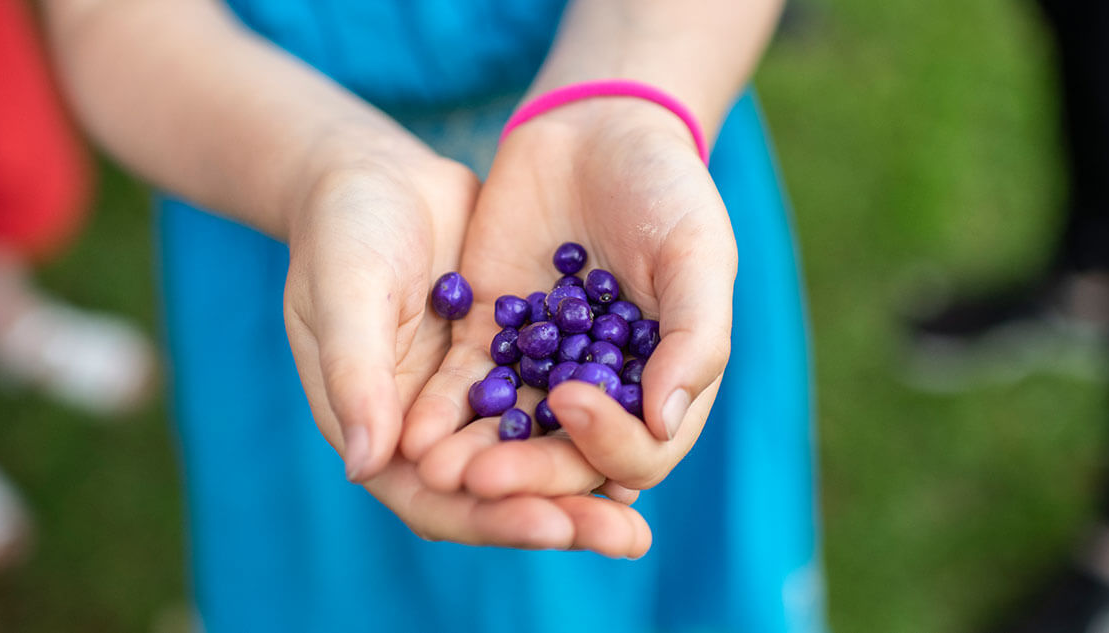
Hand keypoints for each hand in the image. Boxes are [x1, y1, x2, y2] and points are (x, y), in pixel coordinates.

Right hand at [281, 146, 650, 556]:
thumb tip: (368, 465)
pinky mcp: (517, 356)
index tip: (549, 523)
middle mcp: (433, 432)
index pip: (435, 501)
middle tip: (625, 540)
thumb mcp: (345, 293)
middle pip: (501, 491)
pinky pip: (563, 396)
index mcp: (379, 434)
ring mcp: (480, 395)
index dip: (493, 517)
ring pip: (539, 451)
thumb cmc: (340, 232)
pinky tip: (651, 428)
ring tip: (641, 512)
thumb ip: (355, 374)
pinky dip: (601, 416)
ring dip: (587, 477)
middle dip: (560, 511)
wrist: (374, 172)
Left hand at [401, 100, 737, 500]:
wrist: (597, 127)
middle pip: (567, 458)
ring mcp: (544, 368)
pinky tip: (411, 425)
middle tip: (478, 478)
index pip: (642, 451)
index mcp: (665, 385)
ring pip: (510, 433)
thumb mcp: (697, 253)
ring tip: (434, 467)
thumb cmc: (666, 188)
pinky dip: (442, 409)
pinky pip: (465, 385)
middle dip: (525, 472)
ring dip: (474, 456)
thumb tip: (663, 424)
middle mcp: (604, 392)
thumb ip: (695, 338)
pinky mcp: (490, 337)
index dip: (608, 445)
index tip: (571, 402)